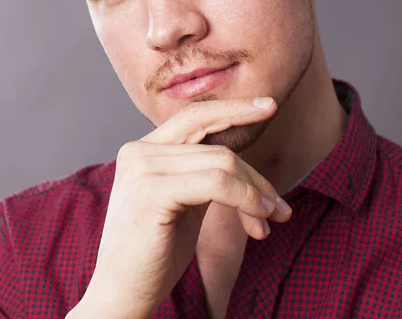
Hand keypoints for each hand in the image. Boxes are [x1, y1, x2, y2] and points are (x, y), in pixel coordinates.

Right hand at [82, 97, 292, 317]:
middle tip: (279, 208)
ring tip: (269, 221)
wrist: (122, 295)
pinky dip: (246, 200)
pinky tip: (257, 222)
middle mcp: (139, 151)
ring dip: (256, 193)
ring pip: (222, 163)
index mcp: (143, 149)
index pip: (195, 117)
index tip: (268, 106)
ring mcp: (143, 167)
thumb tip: (245, 166)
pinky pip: (217, 183)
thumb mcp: (183, 203)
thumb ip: (202, 174)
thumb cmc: (155, 252)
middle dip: (255, 177)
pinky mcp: (152, 190)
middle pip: (216, 147)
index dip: (233, 108)